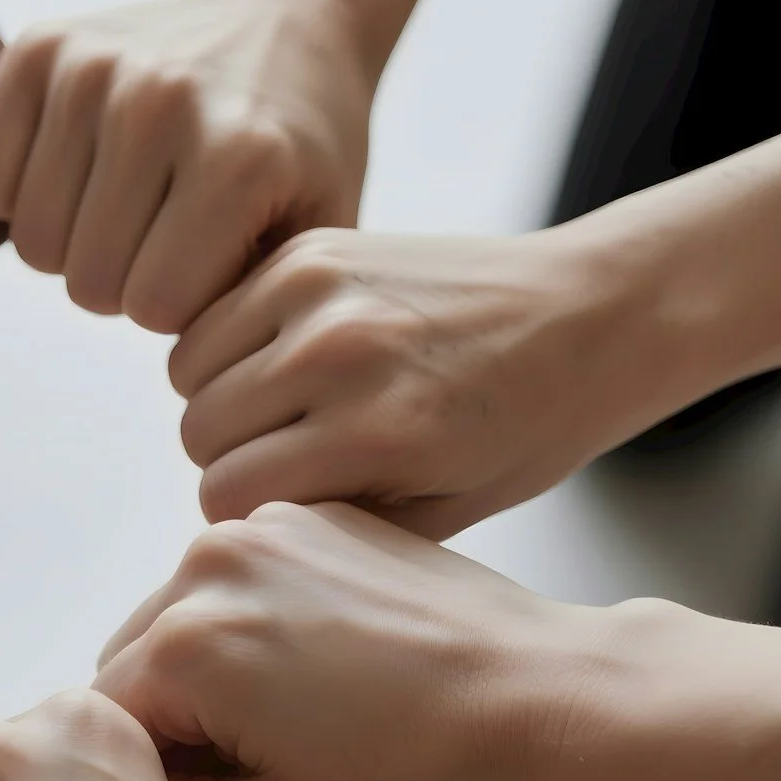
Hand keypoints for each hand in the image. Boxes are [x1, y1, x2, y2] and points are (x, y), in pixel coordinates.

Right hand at [0, 0, 371, 331]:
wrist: (284, 13)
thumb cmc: (297, 149)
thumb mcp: (305, 240)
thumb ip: (241, 314)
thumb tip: (168, 370)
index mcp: (241, 157)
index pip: (153, 310)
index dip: (182, 307)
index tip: (213, 263)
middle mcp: (160, 102)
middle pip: (85, 282)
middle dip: (125, 281)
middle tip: (165, 235)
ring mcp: (92, 66)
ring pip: (31, 241)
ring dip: (75, 242)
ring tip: (127, 201)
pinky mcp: (39, 46)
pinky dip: (24, 195)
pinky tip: (80, 171)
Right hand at [92, 502, 616, 780]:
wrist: (542, 700)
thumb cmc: (424, 776)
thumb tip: (133, 777)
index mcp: (185, 644)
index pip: (105, 722)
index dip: (154, 774)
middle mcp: (206, 563)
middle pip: (134, 660)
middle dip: (177, 713)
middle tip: (270, 760)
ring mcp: (263, 527)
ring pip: (184, 615)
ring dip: (217, 664)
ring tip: (312, 709)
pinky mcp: (312, 516)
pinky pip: (244, 578)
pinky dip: (266, 620)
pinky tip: (338, 664)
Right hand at [169, 227, 678, 534]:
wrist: (589, 314)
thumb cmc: (527, 428)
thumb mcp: (444, 513)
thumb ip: (334, 525)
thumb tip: (238, 529)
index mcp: (379, 434)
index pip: (229, 496)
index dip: (252, 514)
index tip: (289, 506)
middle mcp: (340, 356)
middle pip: (200, 434)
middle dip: (232, 458)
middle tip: (287, 458)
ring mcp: (321, 293)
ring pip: (191, 376)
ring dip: (224, 401)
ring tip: (284, 410)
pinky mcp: (312, 251)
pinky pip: (213, 317)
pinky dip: (229, 347)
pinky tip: (282, 361)